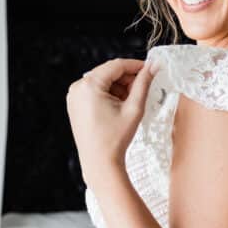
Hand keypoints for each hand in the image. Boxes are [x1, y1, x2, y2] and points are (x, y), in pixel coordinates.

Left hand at [66, 58, 156, 187]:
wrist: (99, 162)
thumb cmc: (116, 138)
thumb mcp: (134, 108)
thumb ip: (144, 84)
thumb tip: (154, 66)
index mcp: (89, 85)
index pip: (116, 65)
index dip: (136, 65)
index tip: (151, 69)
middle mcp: (77, 87)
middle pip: (108, 72)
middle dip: (127, 78)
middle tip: (143, 89)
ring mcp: (74, 96)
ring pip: (102, 81)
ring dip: (119, 87)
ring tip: (130, 103)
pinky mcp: (75, 104)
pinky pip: (95, 91)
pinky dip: (109, 94)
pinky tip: (120, 107)